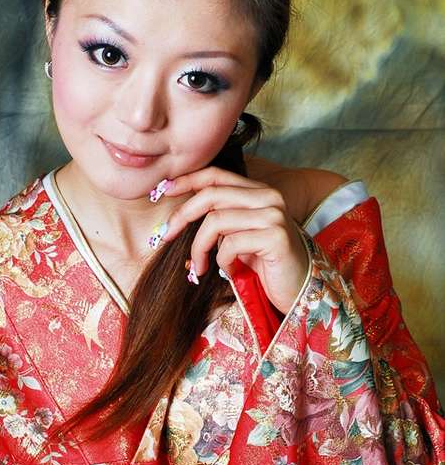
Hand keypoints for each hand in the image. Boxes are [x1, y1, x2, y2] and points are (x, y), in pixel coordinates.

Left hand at [153, 166, 309, 314]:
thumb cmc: (264, 264)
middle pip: (211, 195)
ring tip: (198, 266)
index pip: (217, 175)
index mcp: (259, 192)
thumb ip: (220, 218)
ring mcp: (274, 216)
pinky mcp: (276, 237)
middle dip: (182, 216)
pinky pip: (231, 244)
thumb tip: (180, 215)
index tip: (164, 190)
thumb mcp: (238, 235)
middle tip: (166, 236)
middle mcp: (268, 197)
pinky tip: (230, 270)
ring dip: (199, 248)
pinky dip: (222, 261)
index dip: (187, 180)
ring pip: (216, 222)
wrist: (299, 289)